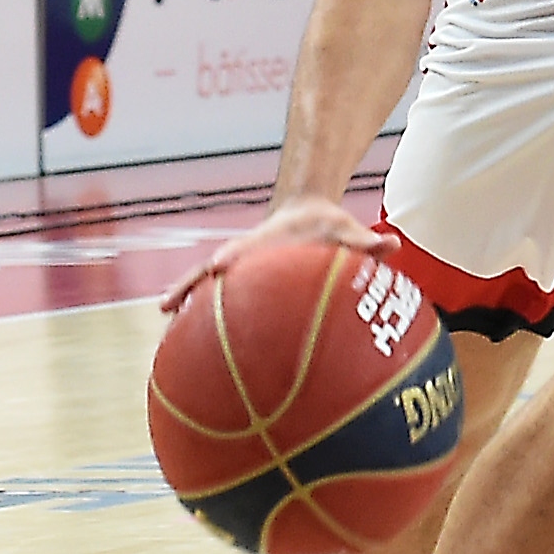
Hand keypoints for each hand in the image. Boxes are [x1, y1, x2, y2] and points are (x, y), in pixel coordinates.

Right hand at [159, 196, 393, 313]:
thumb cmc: (329, 226)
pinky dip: (195, 314)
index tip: (218, 267)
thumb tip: (392, 244)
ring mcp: (236, 268)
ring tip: (161, 332)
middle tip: (167, 308)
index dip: (231, 258)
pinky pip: (212, 299)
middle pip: (209, 270)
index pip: (245, 250)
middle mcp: (244, 255)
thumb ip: (365, 242)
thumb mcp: (347, 231)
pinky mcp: (237, 282)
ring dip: (182, 303)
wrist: (307, 211)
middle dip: (189, 285)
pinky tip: (179, 341)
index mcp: (267, 243)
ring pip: (201, 286)